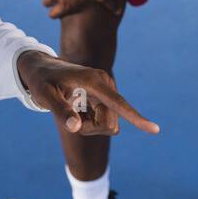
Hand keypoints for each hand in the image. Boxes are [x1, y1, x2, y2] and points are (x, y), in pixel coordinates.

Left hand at [16, 51, 159, 135]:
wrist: (42, 68)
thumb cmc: (41, 81)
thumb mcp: (44, 96)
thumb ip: (60, 111)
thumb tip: (76, 128)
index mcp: (94, 81)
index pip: (119, 104)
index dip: (137, 118)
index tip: (156, 130)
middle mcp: (105, 84)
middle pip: (109, 123)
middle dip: (89, 129)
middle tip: (67, 116)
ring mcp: (107, 91)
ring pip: (108, 125)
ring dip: (89, 126)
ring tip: (70, 111)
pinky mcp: (105, 97)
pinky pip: (104, 122)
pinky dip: (89, 123)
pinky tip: (76, 110)